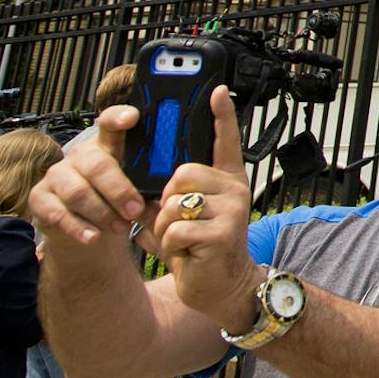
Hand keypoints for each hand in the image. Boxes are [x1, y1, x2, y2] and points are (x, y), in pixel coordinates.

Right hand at [28, 103, 148, 250]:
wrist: (84, 229)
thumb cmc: (116, 202)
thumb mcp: (133, 190)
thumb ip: (147, 189)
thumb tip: (168, 199)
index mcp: (106, 145)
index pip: (109, 122)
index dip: (119, 117)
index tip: (133, 116)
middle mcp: (79, 155)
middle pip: (97, 165)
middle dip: (119, 190)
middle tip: (135, 210)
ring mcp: (56, 175)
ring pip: (78, 192)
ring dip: (102, 213)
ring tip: (120, 228)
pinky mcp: (39, 197)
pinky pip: (58, 212)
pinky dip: (79, 227)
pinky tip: (93, 237)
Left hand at [148, 88, 261, 335]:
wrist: (221, 287)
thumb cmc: (199, 249)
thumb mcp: (186, 216)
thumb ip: (171, 194)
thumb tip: (143, 183)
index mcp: (227, 181)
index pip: (226, 141)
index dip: (221, 115)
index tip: (215, 90)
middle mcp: (235, 190)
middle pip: (182, 173)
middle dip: (167, 199)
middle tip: (177, 222)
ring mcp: (231, 211)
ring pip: (174, 203)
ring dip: (165, 226)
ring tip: (181, 241)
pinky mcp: (222, 235)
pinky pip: (175, 229)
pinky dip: (169, 245)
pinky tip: (186, 254)